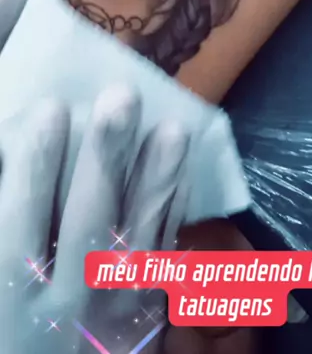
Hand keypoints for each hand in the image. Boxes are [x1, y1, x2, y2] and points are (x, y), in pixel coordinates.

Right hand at [0, 85, 187, 352]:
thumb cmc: (13, 325)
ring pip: (139, 240)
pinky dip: (175, 213)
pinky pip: (165, 258)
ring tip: (173, 129)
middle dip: (105, 158)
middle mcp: (65, 303)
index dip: (34, 168)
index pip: (20, 225)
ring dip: (158, 181)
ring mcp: (113, 309)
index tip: (50, 108)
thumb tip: (8, 147)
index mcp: (12, 292)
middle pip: (88, 224)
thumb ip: (6, 224)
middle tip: (121, 97)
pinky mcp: (146, 311)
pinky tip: (184, 171)